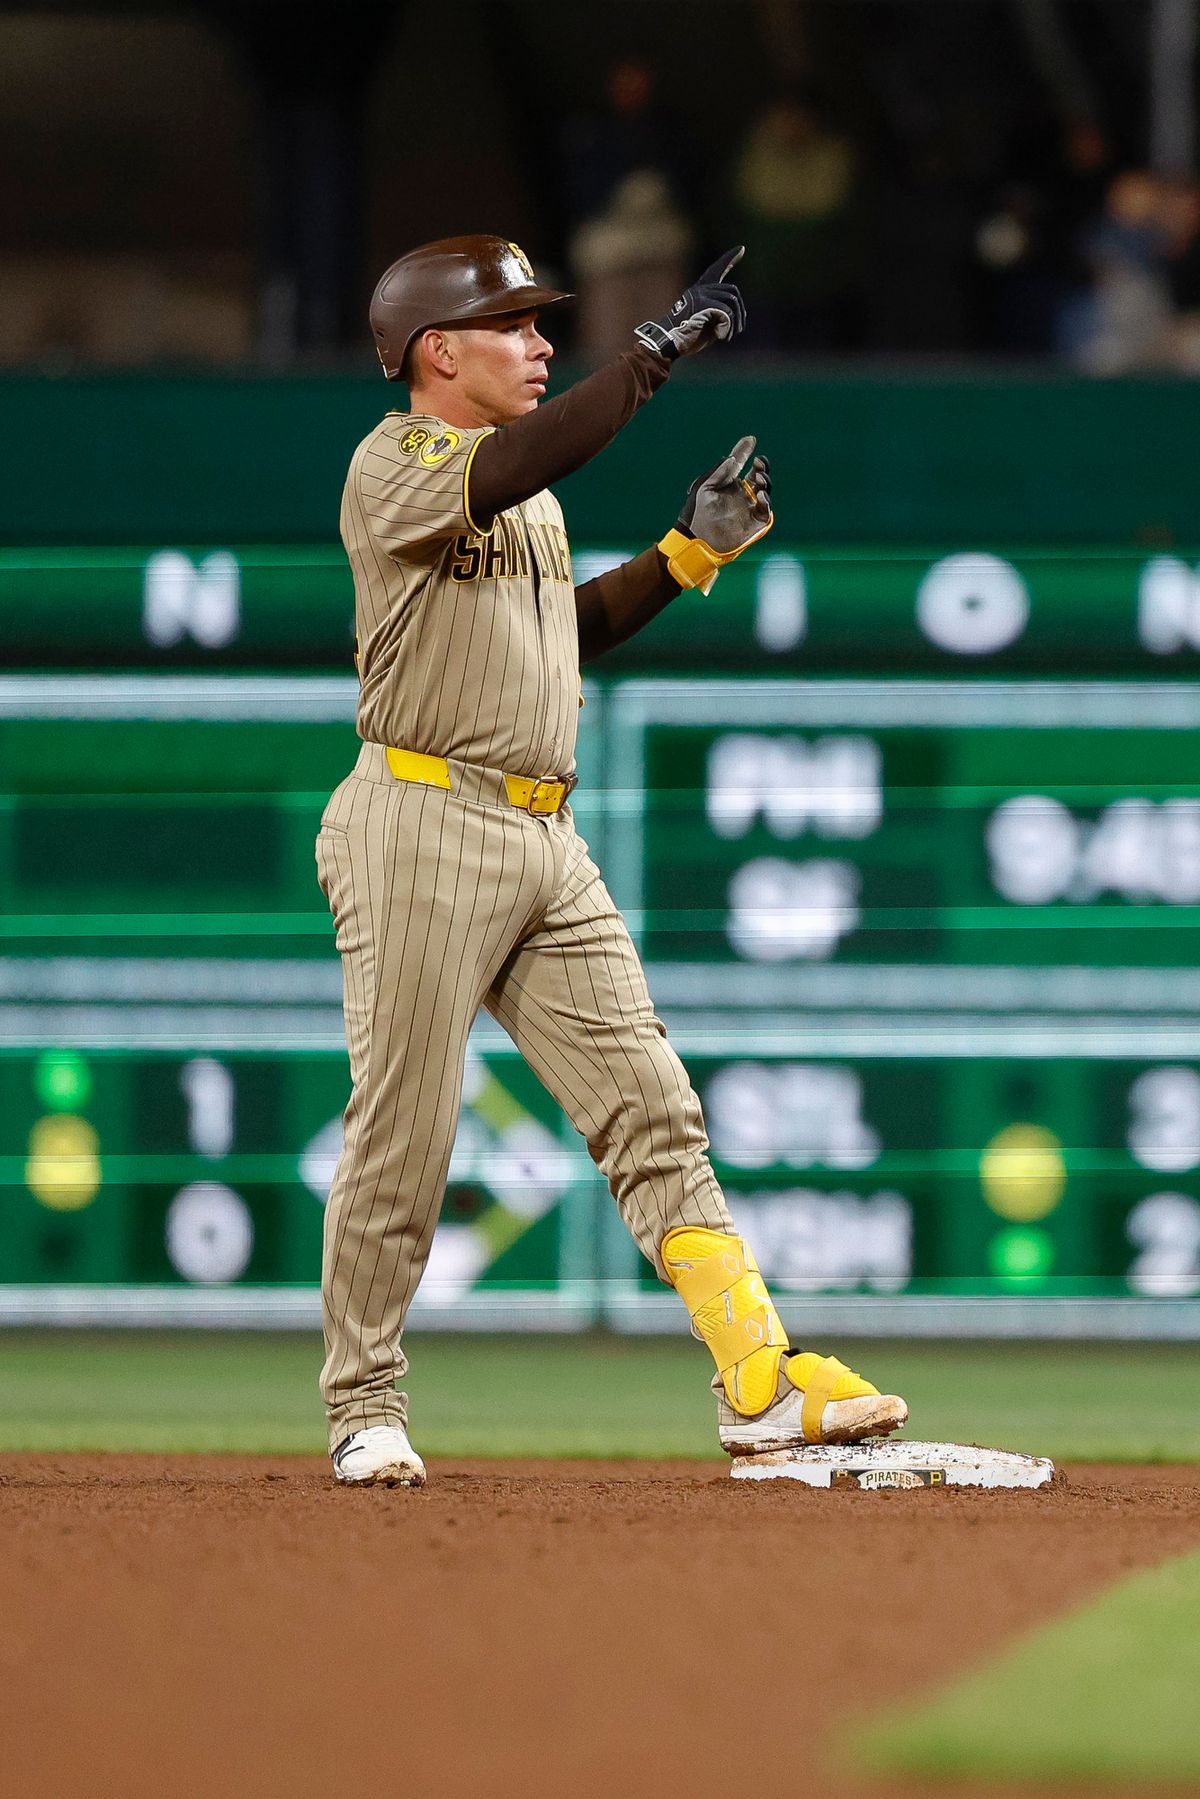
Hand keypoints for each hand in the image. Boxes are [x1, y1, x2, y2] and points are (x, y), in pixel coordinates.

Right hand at [633, 247, 747, 360]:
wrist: (668, 343)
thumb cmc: (687, 338)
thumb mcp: (707, 323)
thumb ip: (718, 313)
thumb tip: (736, 315)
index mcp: (699, 291)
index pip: (716, 270)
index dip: (729, 259)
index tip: (741, 249)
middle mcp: (700, 289)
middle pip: (732, 291)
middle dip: (739, 313)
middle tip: (737, 330)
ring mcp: (700, 294)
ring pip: (731, 301)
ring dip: (734, 322)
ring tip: (727, 336)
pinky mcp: (702, 303)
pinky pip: (726, 312)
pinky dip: (727, 327)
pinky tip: (721, 337)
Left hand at [677, 435, 771, 551]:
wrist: (695, 537)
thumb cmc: (697, 511)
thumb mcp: (708, 484)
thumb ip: (725, 467)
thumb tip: (746, 443)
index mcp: (733, 485)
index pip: (749, 468)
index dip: (755, 459)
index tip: (755, 450)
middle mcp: (744, 496)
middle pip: (761, 479)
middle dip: (763, 470)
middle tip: (759, 464)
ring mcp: (750, 510)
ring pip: (766, 493)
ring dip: (766, 483)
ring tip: (759, 479)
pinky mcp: (754, 524)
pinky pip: (766, 511)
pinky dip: (766, 502)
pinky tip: (760, 495)